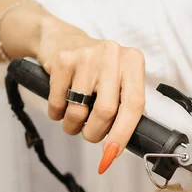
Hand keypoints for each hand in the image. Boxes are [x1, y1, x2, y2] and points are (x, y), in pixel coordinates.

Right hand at [36, 17, 145, 172]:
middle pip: (106, 111)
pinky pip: (58, 102)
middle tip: (90, 136)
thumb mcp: (119, 80)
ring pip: (79, 110)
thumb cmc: (97, 69)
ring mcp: (86, 56)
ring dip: (73, 126)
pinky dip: (57, 114)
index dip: (123, 133)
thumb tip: (119, 146)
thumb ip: (126, 107)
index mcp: (133, 62)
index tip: (112, 153)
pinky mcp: (62, 60)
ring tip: (74, 123)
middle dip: (95, 133)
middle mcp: (112, 55)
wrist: (62, 38)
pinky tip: (61, 108)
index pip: (134, 104)